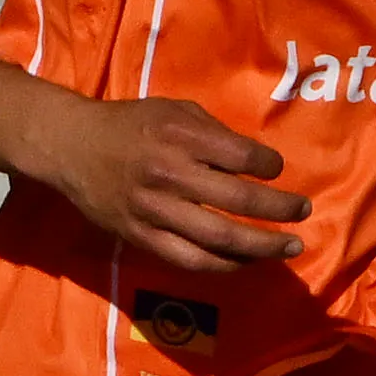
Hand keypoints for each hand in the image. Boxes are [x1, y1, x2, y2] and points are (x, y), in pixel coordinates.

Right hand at [39, 93, 305, 275]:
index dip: (270, 167)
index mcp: (181, 138)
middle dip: (280, 210)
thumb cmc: (130, 124)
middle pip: (239, 201)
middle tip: (303, 212)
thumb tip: (256, 163)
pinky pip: (190, 260)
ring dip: (261, 246)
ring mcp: (154, 211)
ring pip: (219, 239)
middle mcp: (170, 175)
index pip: (243, 159)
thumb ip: (214, 134)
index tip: (275, 170)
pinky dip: (224, 265)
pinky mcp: (141, 237)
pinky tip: (244, 261)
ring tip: (288, 247)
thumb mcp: (174, 110)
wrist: (72, 147)